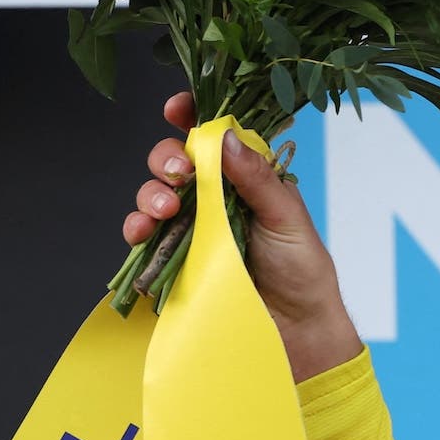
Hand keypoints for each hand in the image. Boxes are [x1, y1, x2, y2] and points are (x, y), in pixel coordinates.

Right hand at [123, 91, 363, 381]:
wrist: (297, 330)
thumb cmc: (302, 270)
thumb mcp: (286, 217)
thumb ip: (255, 178)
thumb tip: (224, 136)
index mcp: (246, 178)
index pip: (213, 137)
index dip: (191, 116)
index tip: (176, 108)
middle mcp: (215, 197)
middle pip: (175, 161)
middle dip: (166, 158)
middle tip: (179, 173)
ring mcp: (193, 227)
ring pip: (154, 194)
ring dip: (150, 194)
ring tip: (164, 210)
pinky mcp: (176, 259)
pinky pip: (144, 237)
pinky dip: (136, 229)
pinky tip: (142, 233)